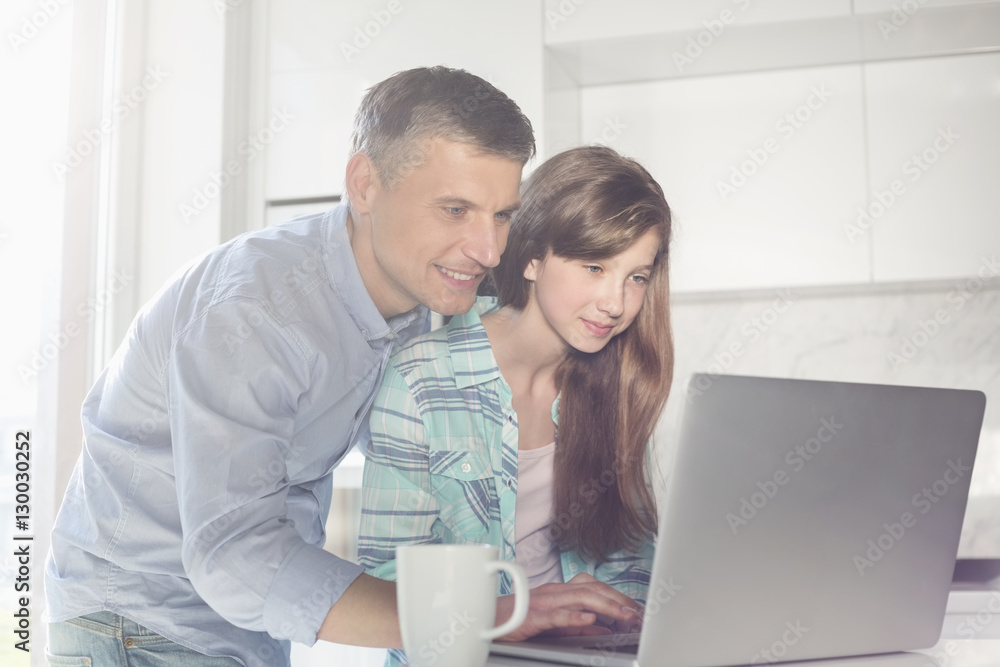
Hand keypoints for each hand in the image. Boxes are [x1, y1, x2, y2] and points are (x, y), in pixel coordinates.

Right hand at [493, 573, 643, 642]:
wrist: (487, 621)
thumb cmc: (518, 620)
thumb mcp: (555, 624)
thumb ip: (578, 625)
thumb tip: (603, 628)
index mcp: (561, 591)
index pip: (595, 588)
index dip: (618, 597)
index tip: (638, 610)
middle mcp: (554, 591)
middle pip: (592, 589)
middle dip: (618, 600)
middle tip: (638, 613)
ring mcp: (543, 601)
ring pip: (579, 597)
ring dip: (606, 606)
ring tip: (624, 615)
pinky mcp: (532, 616)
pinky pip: (556, 614)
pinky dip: (574, 616)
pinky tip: (590, 619)